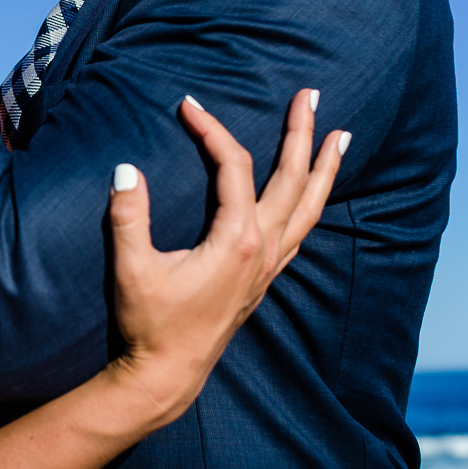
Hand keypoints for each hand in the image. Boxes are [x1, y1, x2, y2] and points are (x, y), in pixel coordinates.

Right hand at [104, 89, 345, 428]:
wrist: (167, 374)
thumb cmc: (149, 322)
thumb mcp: (132, 269)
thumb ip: (129, 217)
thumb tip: (126, 170)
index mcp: (236, 241)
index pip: (234, 169)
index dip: (212, 131)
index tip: (189, 105)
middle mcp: (262, 250)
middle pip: (292, 179)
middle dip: (302, 133)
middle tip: (312, 95)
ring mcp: (268, 266)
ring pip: (307, 207)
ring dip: (323, 168)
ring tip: (340, 136)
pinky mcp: (263, 278)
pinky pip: (300, 230)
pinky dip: (312, 203)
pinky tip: (312, 193)